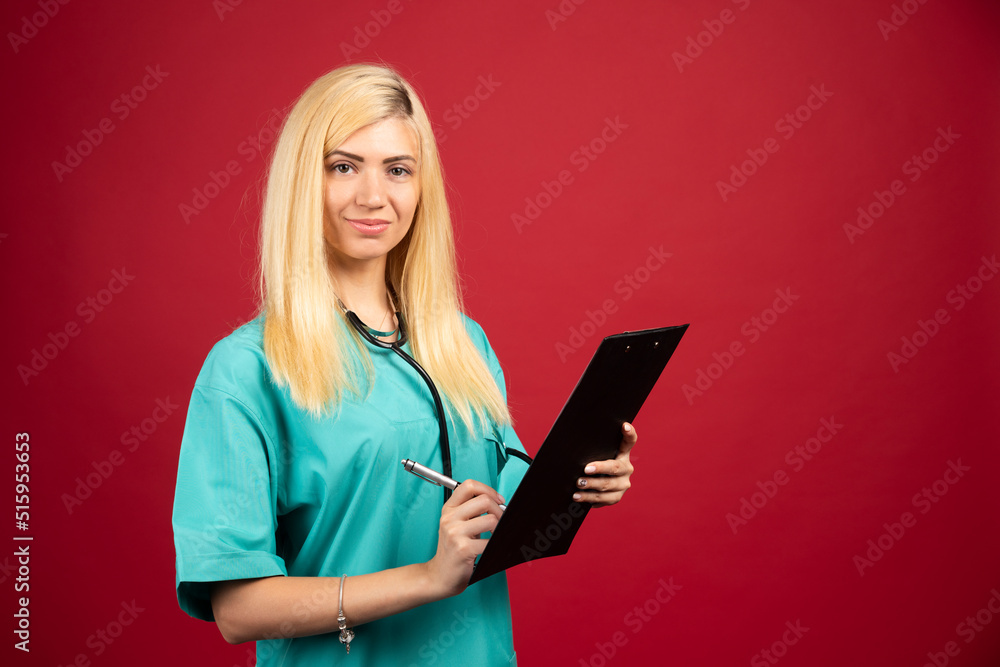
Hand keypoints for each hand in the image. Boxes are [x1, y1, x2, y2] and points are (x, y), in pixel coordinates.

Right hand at [423, 479, 504, 597]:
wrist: (440, 575)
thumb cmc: (453, 550)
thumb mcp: (456, 525)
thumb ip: (471, 511)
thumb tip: (498, 503)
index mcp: (448, 509)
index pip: (469, 485)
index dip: (488, 490)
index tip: (498, 500)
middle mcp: (449, 518)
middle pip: (484, 500)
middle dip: (499, 510)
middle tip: (500, 521)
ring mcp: (455, 533)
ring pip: (490, 520)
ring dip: (498, 529)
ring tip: (494, 536)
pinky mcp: (463, 549)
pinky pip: (490, 542)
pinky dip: (495, 545)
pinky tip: (489, 549)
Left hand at [574, 422, 636, 506]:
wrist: (594, 484)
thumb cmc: (592, 462)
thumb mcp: (596, 454)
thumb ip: (593, 448)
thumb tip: (571, 441)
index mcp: (623, 453)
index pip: (630, 441)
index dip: (629, 433)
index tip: (623, 425)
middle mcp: (626, 468)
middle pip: (615, 467)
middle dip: (600, 468)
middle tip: (585, 469)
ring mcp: (623, 484)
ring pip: (607, 485)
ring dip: (591, 485)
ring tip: (578, 484)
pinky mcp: (615, 497)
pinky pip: (602, 499)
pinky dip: (588, 498)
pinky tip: (577, 496)